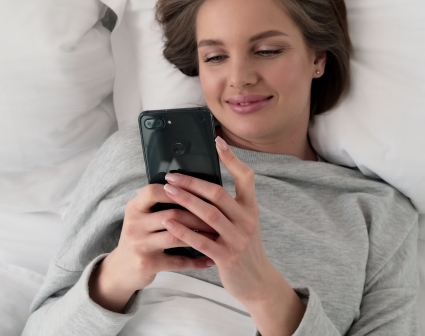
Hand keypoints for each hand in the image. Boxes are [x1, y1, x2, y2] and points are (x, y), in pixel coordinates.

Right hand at [90, 181, 217, 311]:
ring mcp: (139, 245)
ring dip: (200, 236)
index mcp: (134, 207)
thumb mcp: (142, 216)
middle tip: (219, 215)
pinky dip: (196, 261)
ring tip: (217, 234)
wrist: (122, 269)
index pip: (155, 191)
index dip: (179, 190)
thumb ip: (160, 203)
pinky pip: (177, 261)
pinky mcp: (147, 264)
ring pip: (176, 237)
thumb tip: (193, 186)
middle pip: (171, 214)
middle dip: (198, 215)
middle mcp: (134, 224)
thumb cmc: (140, 237)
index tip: (200, 192)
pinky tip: (210, 260)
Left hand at [160, 136, 275, 304]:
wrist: (257, 282)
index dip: (231, 159)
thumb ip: (230, 207)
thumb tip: (204, 187)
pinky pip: (201, 240)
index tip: (217, 141)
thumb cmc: (245, 250)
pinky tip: (169, 222)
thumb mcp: (245, 224)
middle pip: (218, 194)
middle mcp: (246, 220)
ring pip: (208, 214)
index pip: (246, 177)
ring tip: (167, 191)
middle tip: (172, 175)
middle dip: (192, 182)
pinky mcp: (226, 257)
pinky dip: (183, 230)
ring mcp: (237, 239)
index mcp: (251, 209)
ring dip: (185, 201)